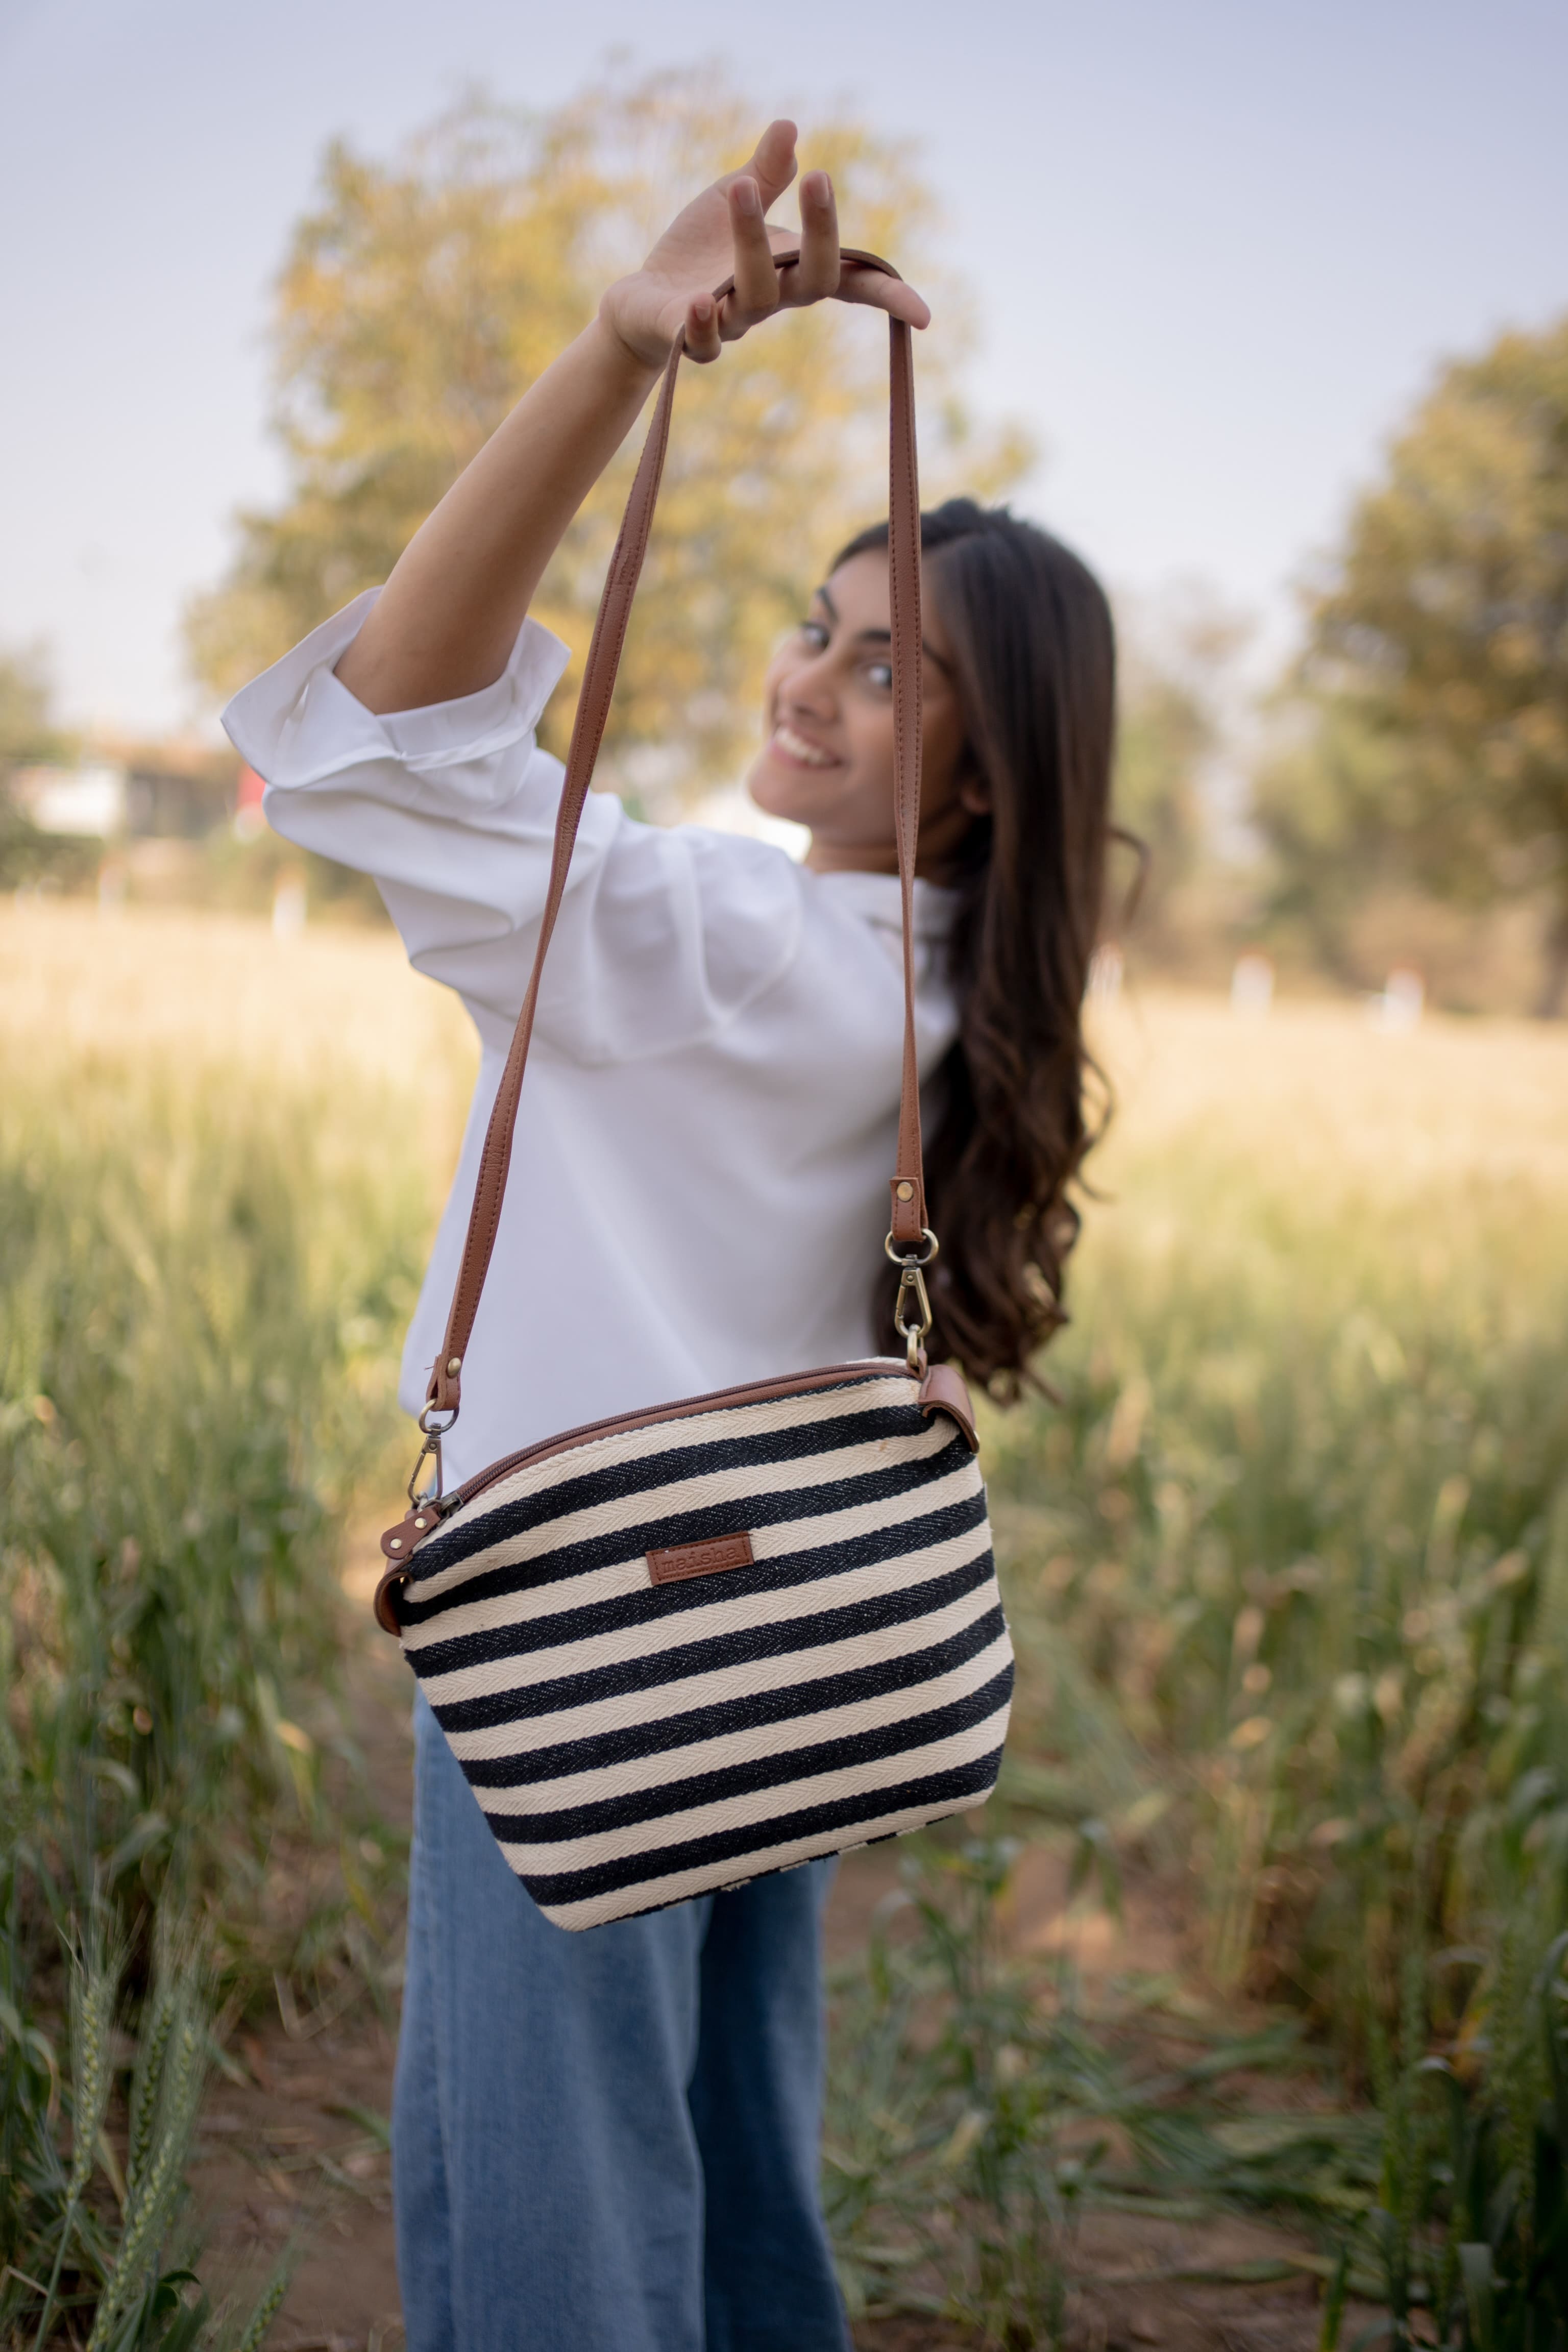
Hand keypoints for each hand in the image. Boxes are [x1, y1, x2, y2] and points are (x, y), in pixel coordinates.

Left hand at [598, 118, 930, 369]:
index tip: (923, 315)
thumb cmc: (697, 252)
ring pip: (756, 293)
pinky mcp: (690, 338)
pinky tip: (699, 298)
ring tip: (740, 188)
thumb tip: (788, 126)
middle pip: (814, 280)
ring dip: (751, 240)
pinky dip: (703, 323)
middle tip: (818, 178)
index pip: (849, 281)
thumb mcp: (731, 199)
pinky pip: (704, 340)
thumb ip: (764, 173)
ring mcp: (734, 321)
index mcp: (791, 269)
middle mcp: (772, 299)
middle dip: (821, 231)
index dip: (886, 296)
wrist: (642, 303)